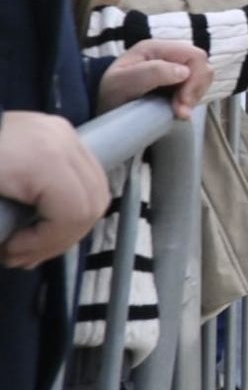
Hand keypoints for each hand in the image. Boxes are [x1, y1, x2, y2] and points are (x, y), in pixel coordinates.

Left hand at [0, 112, 111, 268]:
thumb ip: (3, 226)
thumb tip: (17, 256)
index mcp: (46, 160)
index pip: (75, 213)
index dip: (48, 242)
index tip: (11, 251)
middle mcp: (66, 143)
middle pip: (92, 204)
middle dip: (61, 238)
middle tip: (24, 254)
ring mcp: (67, 134)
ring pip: (96, 190)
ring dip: (70, 223)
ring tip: (33, 239)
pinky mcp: (61, 133)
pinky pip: (84, 175)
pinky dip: (71, 202)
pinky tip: (41, 215)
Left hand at [98, 40, 213, 119]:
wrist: (102, 109)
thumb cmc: (108, 95)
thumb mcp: (123, 83)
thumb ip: (152, 73)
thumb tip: (184, 71)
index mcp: (156, 47)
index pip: (194, 56)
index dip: (195, 79)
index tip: (182, 103)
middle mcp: (168, 54)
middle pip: (202, 65)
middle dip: (195, 90)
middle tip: (180, 111)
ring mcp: (173, 66)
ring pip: (202, 77)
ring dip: (195, 96)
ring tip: (178, 112)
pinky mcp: (176, 80)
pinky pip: (196, 86)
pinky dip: (191, 99)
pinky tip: (178, 109)